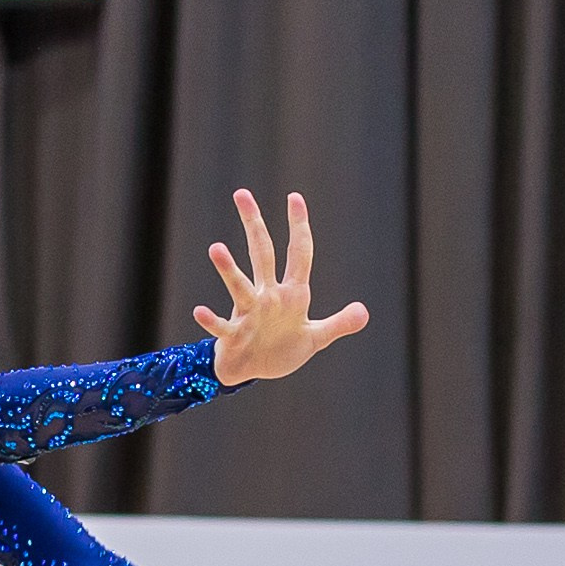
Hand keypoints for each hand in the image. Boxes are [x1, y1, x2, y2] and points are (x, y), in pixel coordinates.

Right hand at [193, 190, 367, 387]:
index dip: (299, 226)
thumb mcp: (315, 339)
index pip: (298, 253)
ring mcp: (249, 314)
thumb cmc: (280, 350)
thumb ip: (338, 324)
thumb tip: (365, 311)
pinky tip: (199, 311)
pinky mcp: (234, 336)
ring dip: (229, 269)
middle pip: (262, 254)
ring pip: (240, 286)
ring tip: (215, 248)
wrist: (251, 371)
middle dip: (253, 224)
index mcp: (291, 294)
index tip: (294, 197)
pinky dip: (212, 320)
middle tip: (241, 194)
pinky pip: (222, 326)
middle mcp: (268, 296)